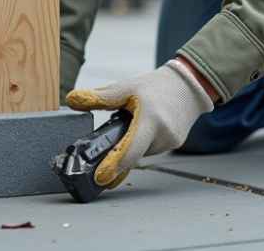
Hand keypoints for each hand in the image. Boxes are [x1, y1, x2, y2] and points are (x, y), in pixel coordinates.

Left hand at [66, 60, 213, 187]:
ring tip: (136, 121)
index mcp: (150, 119)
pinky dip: (145, 140)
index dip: (114, 166)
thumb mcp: (127, 87)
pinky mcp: (176, 143)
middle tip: (117, 132)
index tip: (101, 178)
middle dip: (121, 147)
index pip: (131, 150)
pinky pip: (153, 148)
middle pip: (134, 152)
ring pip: (143, 151)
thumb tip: (73, 100)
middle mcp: (163, 134)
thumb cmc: (156, 85)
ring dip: (134, 143)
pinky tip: (146, 125)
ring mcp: (171, 141)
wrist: (189, 84)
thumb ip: (100, 97)